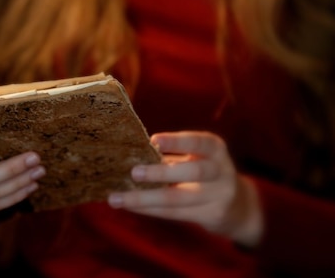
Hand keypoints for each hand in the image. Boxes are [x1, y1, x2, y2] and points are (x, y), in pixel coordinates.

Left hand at [107, 131, 262, 246]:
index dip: (177, 141)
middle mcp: (221, 171)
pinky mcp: (211, 215)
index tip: (154, 140)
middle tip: (133, 172)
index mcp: (215, 149)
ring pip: (178, 198)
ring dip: (144, 199)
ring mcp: (219, 195)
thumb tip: (129, 154)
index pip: (199, 142)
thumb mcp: (196, 158)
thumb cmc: (204, 173)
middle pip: (193, 172)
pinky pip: (174, 213)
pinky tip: (128, 207)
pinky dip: (148, 209)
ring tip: (116, 198)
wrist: (238, 206)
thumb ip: (171, 156)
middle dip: (162, 172)